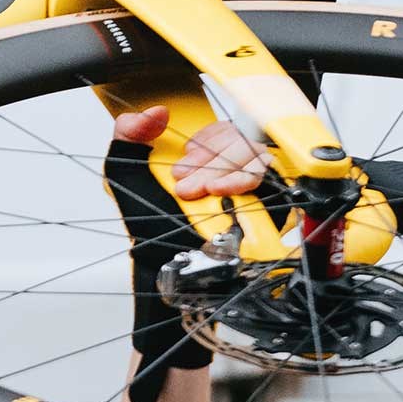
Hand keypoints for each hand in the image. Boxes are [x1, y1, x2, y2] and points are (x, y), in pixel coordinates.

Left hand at [103, 107, 264, 401]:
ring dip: (226, 169)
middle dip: (212, 157)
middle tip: (185, 183)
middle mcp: (235, 175)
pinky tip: (224, 195)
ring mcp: (258, 196)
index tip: (185, 158)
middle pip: (246, 139)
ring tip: (199, 193)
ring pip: (261, 158)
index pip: (227, 129)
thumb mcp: (125, 185)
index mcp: (206, 163)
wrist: (169, 288)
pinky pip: (276, 184)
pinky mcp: (275, 214)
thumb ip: (125, 141)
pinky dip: (246, 183)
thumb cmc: (152, 243)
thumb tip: (149, 113)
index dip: (208, 137)